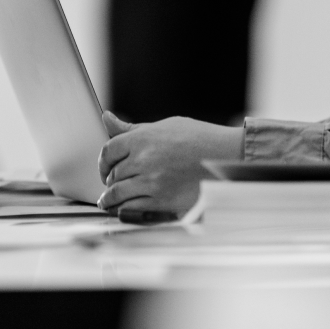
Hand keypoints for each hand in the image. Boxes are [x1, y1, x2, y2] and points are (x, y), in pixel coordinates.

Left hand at [96, 111, 242, 216]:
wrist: (226, 157)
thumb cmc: (198, 139)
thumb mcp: (164, 126)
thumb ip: (132, 129)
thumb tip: (106, 118)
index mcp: (142, 138)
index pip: (108, 150)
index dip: (102, 161)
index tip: (105, 167)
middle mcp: (144, 159)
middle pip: (113, 173)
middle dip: (108, 180)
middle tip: (109, 184)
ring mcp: (152, 181)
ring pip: (118, 193)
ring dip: (110, 198)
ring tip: (107, 201)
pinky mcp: (162, 200)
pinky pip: (132, 208)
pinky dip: (122, 210)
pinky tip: (121, 210)